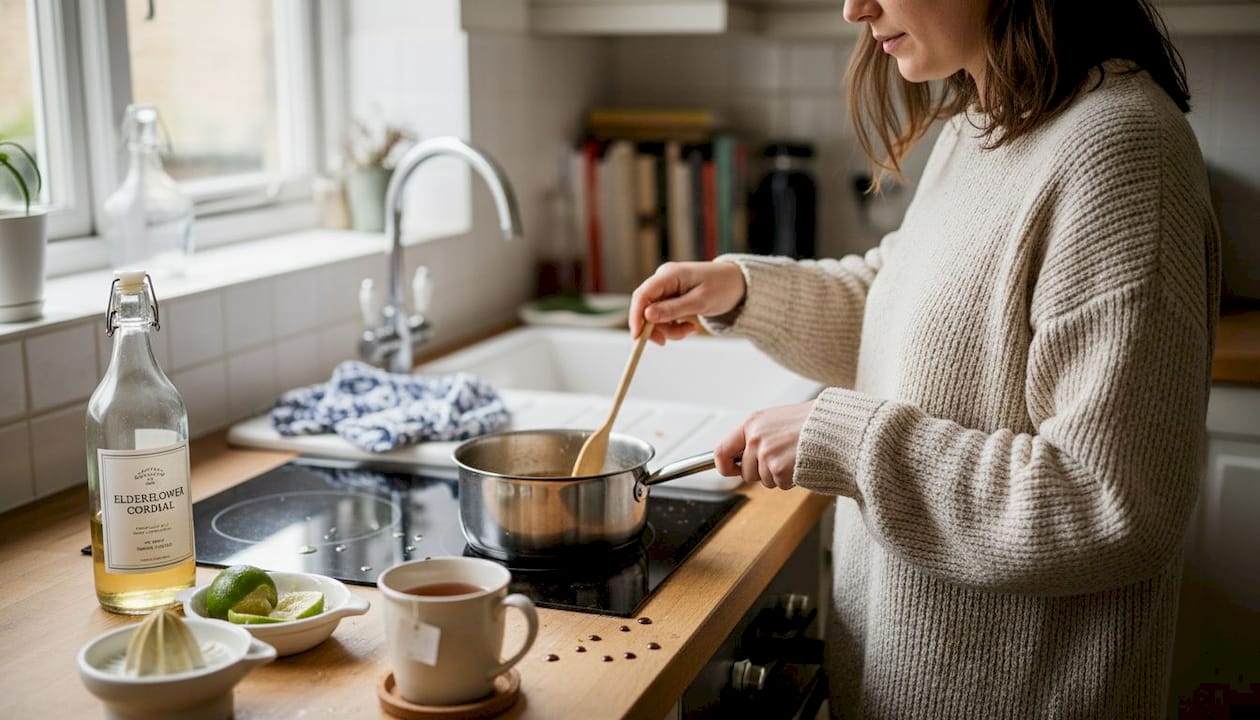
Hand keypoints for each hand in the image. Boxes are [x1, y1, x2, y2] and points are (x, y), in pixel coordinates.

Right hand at [629, 261, 745, 343]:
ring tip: (690, 330)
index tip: (638, 337)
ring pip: (655, 316)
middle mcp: (664, 280)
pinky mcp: (672, 298)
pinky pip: (664, 317)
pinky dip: (674, 326)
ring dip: (669, 329)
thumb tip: (647, 316)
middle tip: (669, 341)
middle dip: (657, 328)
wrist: (738, 284)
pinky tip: (689, 326)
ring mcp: (667, 289)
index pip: (642, 295)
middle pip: (646, 308)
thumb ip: (673, 309)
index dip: (635, 316)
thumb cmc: (722, 287)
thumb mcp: (700, 301)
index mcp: (668, 275)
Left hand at [714, 401, 813, 489]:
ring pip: (764, 481)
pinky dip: (790, 480)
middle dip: (762, 473)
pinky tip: (800, 463)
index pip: (721, 451)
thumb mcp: (775, 421)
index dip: (725, 466)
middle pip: (747, 473)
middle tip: (781, 459)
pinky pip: (779, 485)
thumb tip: (738, 457)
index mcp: (752, 423)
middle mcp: (755, 438)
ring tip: (794, 457)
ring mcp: (766, 453)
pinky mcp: (778, 468)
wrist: (833, 426)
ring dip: (778, 476)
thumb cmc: (809, 423)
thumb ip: (756, 436)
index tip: (732, 470)